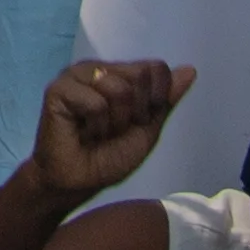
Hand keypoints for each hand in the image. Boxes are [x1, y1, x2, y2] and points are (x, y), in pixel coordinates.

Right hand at [29, 55, 195, 200]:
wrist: (79, 182)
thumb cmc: (110, 156)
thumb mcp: (147, 129)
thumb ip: (165, 100)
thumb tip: (191, 69)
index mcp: (120, 73)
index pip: (156, 68)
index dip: (156, 99)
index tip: (140, 121)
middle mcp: (99, 68)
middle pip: (140, 76)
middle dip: (136, 112)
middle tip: (116, 129)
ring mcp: (76, 76)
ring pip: (118, 88)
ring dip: (115, 121)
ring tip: (99, 132)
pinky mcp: (58, 89)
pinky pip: (95, 102)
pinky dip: (96, 125)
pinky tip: (83, 132)